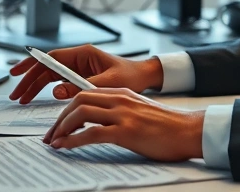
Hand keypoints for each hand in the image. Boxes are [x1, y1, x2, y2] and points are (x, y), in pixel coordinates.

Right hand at [8, 45, 162, 103]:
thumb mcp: (108, 84)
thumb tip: (57, 91)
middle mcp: (78, 59)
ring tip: (22, 98)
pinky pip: (57, 82)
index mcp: (83, 54)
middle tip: (16, 94)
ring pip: (49, 75)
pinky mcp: (80, 77)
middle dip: (29, 79)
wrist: (143, 78)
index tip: (17, 72)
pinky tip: (36, 97)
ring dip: (35, 86)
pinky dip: (46, 89)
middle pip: (46, 68)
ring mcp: (78, 68)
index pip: (51, 58)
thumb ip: (82, 87)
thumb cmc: (131, 76)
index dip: (32, 64)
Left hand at [44, 88, 204, 161]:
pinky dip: (73, 140)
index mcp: (122, 93)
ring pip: (81, 113)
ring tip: (54, 141)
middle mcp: (120, 99)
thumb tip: (99, 124)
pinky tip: (65, 146)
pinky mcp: (126, 131)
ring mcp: (123, 114)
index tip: (58, 123)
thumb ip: (121, 111)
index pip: (85, 93)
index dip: (67, 108)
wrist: (188, 130)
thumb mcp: (140, 111)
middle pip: (79, 100)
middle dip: (59, 117)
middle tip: (51, 134)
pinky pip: (91, 133)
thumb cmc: (167, 126)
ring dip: (62, 127)